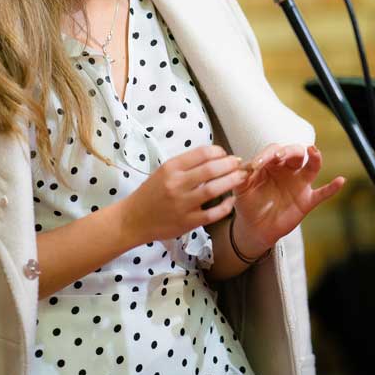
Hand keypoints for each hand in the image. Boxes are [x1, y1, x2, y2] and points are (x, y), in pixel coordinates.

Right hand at [121, 145, 246, 245]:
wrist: (133, 219)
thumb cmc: (150, 194)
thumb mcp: (163, 172)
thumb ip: (185, 165)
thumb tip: (213, 157)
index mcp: (170, 168)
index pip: (201, 153)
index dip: (218, 151)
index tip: (225, 154)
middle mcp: (177, 184)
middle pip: (210, 170)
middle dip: (230, 164)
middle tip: (240, 163)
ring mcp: (182, 204)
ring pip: (213, 190)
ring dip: (231, 182)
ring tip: (241, 177)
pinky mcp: (187, 222)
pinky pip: (212, 213)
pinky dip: (225, 207)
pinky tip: (231, 201)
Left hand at [232, 143, 344, 256]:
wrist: (254, 227)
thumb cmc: (248, 203)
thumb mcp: (241, 189)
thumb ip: (242, 176)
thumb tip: (244, 165)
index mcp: (271, 164)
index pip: (273, 151)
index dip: (266, 154)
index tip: (257, 164)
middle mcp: (287, 170)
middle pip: (295, 152)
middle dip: (288, 151)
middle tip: (279, 156)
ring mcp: (299, 184)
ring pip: (311, 166)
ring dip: (315, 157)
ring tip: (313, 151)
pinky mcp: (306, 201)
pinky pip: (322, 193)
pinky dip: (332, 188)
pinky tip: (340, 181)